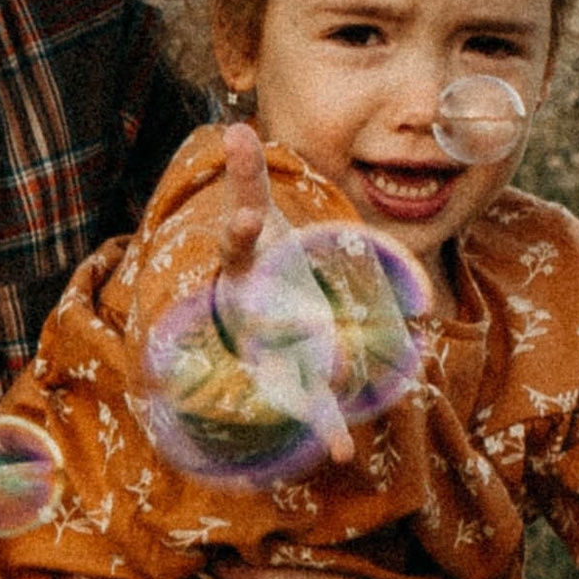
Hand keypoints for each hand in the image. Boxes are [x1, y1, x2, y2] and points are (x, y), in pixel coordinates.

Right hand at [206, 123, 355, 469]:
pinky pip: (310, 403)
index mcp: (243, 268)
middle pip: (267, 313)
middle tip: (308, 321)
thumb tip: (237, 124)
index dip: (241, 226)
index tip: (246, 214)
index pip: (238, 242)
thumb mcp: (251, 214)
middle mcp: (253, 313)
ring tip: (339, 388)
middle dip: (290, 322)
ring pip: (289, 364)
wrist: (241, 310)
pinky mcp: (294, 373)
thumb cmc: (256, 258)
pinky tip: (342, 454)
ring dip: (313, 378)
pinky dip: (325, 427)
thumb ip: (246, 175)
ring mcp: (271, 349)